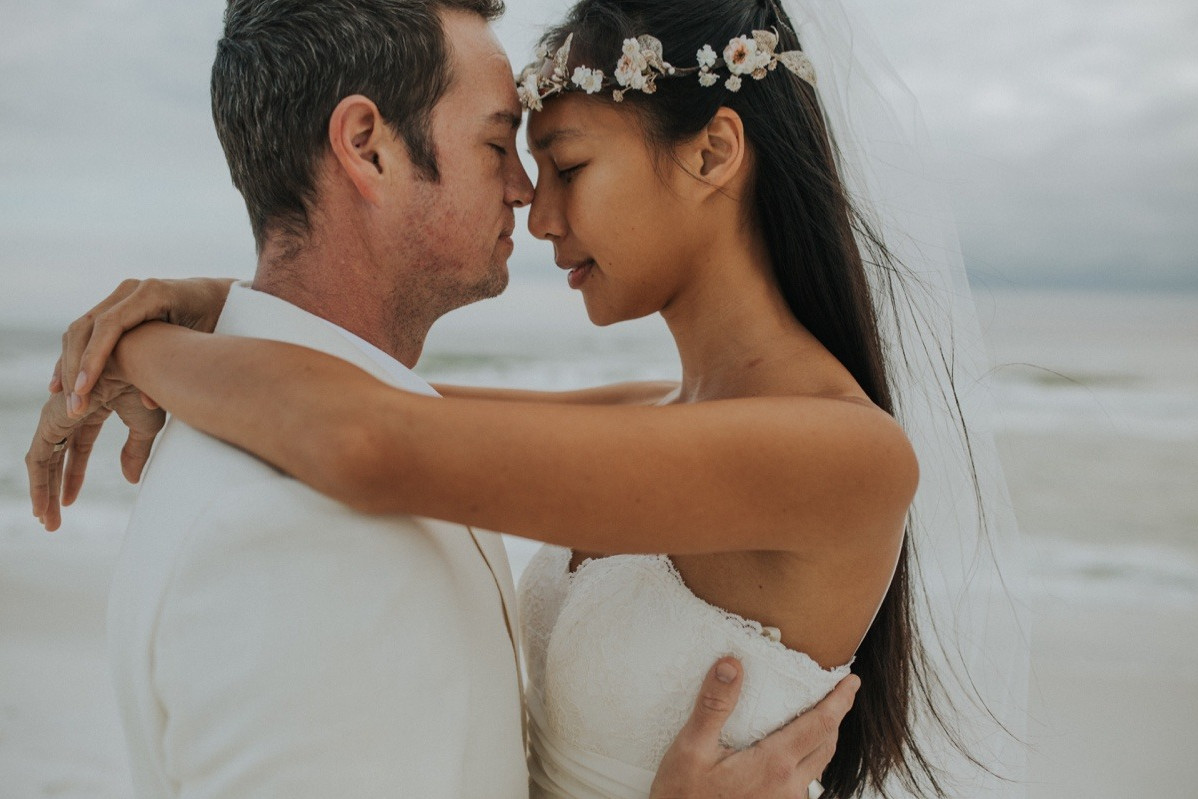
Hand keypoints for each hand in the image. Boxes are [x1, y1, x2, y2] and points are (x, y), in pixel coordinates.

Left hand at [28, 366, 165, 530]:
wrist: (143, 365)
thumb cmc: (150, 386)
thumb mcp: (145, 427)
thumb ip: (135, 453)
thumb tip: (130, 480)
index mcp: (91, 409)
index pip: (76, 449)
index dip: (73, 476)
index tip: (69, 502)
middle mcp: (70, 412)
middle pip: (55, 457)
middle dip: (52, 489)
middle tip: (51, 521)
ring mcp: (58, 415)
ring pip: (42, 460)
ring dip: (41, 492)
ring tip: (45, 521)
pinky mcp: (52, 420)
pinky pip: (38, 457)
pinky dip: (39, 482)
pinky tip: (45, 502)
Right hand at [51, 277, 233, 415]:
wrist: (221, 297)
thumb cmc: (219, 320)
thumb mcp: (205, 343)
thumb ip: (179, 368)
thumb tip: (150, 401)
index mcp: (153, 293)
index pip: (110, 325)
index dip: (93, 358)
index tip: (84, 389)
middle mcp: (132, 290)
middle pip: (88, 327)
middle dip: (76, 368)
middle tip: (74, 406)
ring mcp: (121, 296)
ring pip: (81, 329)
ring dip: (69, 365)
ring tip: (65, 400)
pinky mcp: (116, 307)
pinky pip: (87, 332)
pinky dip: (75, 357)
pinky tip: (64, 384)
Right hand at [649, 658, 859, 798]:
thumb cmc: (682, 796)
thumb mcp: (690, 748)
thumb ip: (714, 706)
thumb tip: (732, 665)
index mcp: (774, 765)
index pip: (821, 725)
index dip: (840, 700)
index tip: (851, 681)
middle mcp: (789, 786)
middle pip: (826, 743)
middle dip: (835, 715)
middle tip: (835, 691)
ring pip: (818, 763)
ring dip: (822, 737)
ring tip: (817, 715)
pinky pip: (805, 780)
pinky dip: (808, 756)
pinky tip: (791, 748)